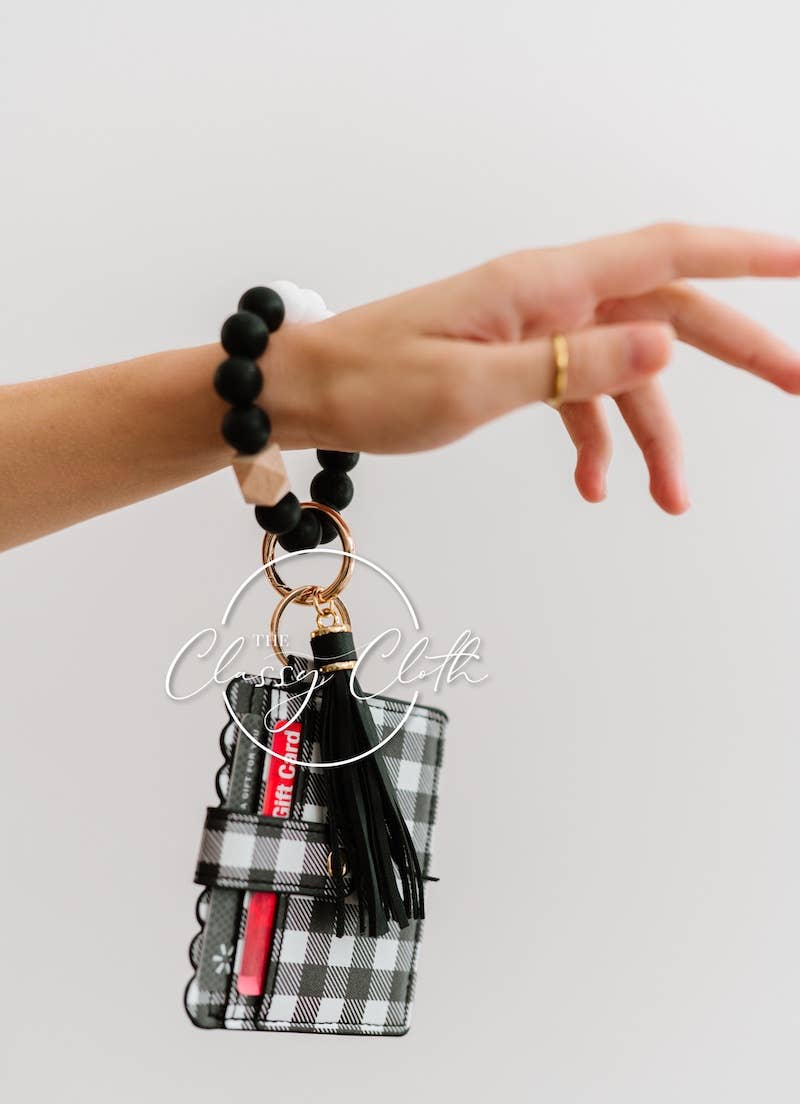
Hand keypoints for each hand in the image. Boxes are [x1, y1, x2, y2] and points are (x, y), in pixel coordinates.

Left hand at [266, 223, 799, 514]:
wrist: (306, 392)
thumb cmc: (371, 382)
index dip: (744, 255)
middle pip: (666, 313)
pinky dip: (594, 441)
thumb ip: (571, 367)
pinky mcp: (516, 362)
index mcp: (543, 284)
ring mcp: (534, 329)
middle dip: (736, 349)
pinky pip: (577, 395)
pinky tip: (595, 489)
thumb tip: (665, 342)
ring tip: (671, 501)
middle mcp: (548, 297)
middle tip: (799, 382)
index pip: (665, 253)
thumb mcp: (473, 386)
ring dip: (654, 435)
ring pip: (623, 372)